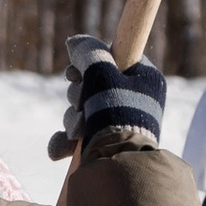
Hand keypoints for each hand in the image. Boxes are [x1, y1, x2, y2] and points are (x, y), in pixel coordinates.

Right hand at [50, 34, 166, 162]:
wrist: (119, 163)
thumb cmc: (116, 113)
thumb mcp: (101, 74)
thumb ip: (88, 52)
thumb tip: (75, 42)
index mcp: (145, 79)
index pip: (115, 57)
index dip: (91, 61)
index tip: (75, 70)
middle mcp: (135, 100)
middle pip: (94, 84)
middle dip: (79, 96)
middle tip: (81, 103)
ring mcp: (120, 123)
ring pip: (84, 109)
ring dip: (73, 120)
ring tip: (78, 131)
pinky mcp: (107, 144)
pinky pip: (80, 134)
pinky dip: (67, 141)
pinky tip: (60, 151)